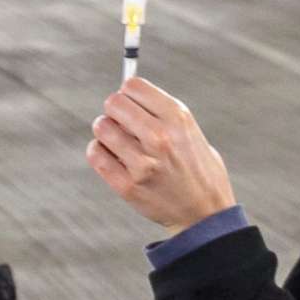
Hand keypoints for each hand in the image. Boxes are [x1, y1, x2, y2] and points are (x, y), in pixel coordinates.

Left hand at [86, 78, 237, 231]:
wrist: (203, 214)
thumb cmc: (196, 169)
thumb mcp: (190, 132)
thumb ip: (160, 114)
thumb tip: (125, 95)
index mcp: (178, 119)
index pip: (133, 86)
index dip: (127, 93)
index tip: (131, 104)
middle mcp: (160, 137)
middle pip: (114, 103)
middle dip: (114, 111)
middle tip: (122, 123)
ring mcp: (142, 163)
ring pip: (101, 128)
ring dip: (105, 132)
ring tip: (118, 142)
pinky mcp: (127, 185)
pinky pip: (96, 154)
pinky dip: (99, 152)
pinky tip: (111, 156)